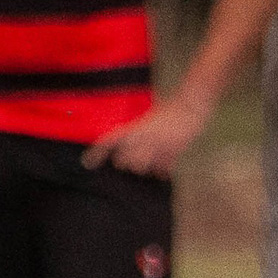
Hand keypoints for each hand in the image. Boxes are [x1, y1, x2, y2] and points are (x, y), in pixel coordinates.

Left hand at [81, 92, 213, 178]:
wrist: (191, 107)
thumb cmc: (170, 111)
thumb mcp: (148, 119)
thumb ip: (137, 133)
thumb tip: (125, 153)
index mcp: (136, 127)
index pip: (110, 140)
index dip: (97, 152)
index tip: (87, 163)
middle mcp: (144, 138)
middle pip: (124, 161)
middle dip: (126, 161)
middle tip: (135, 155)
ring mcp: (158, 148)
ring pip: (141, 169)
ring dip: (144, 166)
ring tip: (152, 158)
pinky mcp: (172, 155)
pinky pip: (160, 171)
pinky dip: (161, 169)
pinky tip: (164, 163)